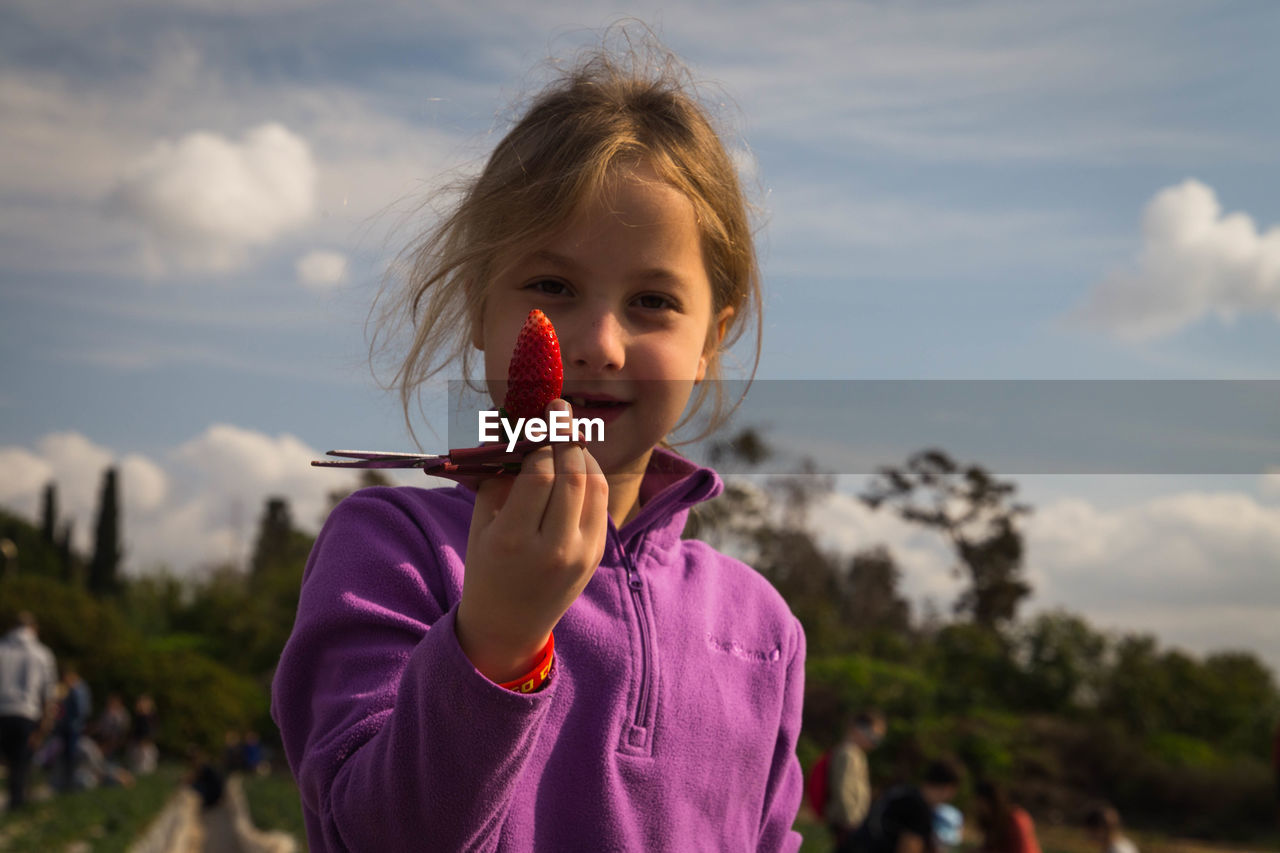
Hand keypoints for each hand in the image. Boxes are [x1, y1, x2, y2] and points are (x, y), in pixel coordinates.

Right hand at [455, 400, 608, 682]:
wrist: (508, 625)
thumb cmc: (487, 566)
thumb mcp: (482, 523)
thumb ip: (499, 477)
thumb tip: (515, 429)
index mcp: (514, 540)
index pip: (538, 475)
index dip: (541, 440)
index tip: (538, 418)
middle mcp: (553, 548)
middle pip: (572, 476)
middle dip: (566, 435)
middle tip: (559, 409)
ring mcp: (580, 554)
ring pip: (594, 486)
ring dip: (583, 453)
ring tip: (568, 434)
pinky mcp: (595, 555)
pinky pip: (600, 503)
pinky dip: (592, 476)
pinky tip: (578, 462)